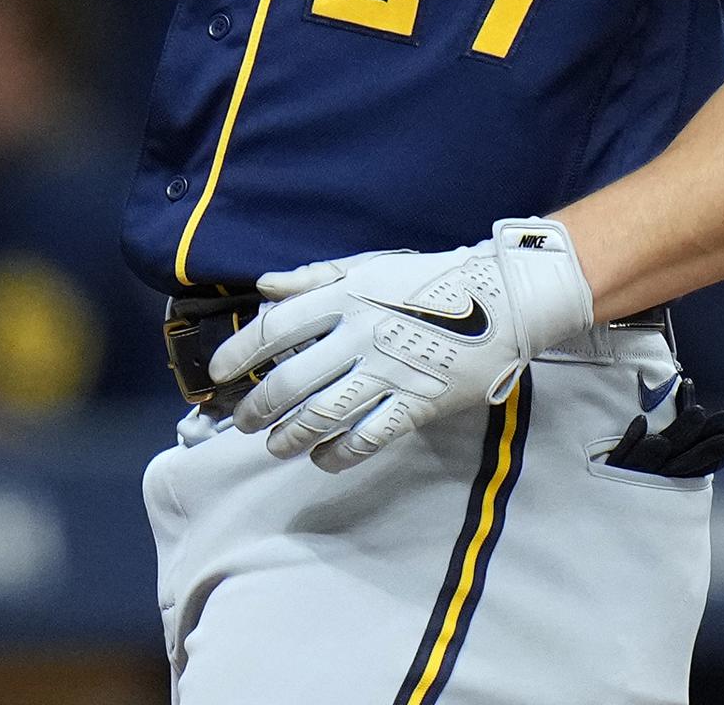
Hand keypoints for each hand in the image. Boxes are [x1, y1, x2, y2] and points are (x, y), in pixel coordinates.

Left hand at [206, 218, 596, 471]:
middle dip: (259, 406)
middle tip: (244, 422)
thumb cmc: (432, 280)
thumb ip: (315, 278)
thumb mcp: (371, 266)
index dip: (241, 352)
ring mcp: (389, 371)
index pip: (278, 327)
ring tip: (275, 447)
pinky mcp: (417, 402)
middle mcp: (360, 334)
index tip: (218, 373)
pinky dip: (339, 453)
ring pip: (325, 414)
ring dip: (291, 436)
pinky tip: (323, 458)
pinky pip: (368, 438)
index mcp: (346, 296)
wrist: (505, 300)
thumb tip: (265, 287)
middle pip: (293, 379)